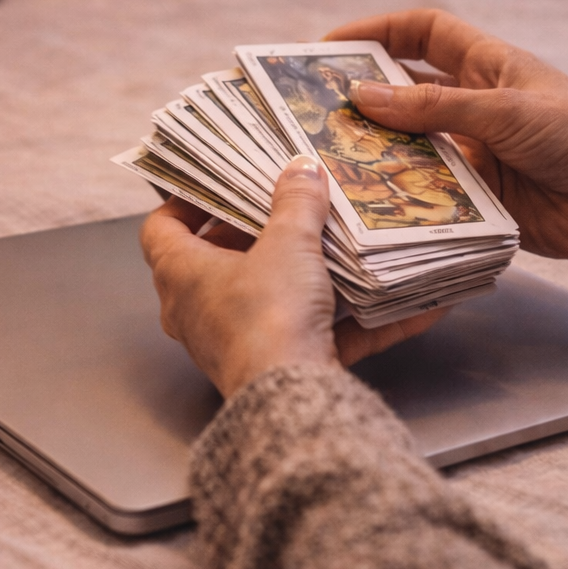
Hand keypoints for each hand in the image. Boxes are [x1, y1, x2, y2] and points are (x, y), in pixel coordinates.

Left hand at [140, 156, 446, 397]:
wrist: (293, 399)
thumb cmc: (268, 315)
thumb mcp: (288, 244)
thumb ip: (296, 203)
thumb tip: (301, 169)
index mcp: (182, 275)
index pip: (161, 230)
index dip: (184, 202)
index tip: (219, 183)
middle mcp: (198, 311)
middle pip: (218, 261)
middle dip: (256, 233)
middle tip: (288, 203)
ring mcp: (235, 343)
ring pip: (269, 298)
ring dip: (305, 274)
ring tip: (343, 242)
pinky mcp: (277, 368)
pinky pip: (318, 334)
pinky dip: (357, 319)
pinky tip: (406, 303)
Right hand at [325, 8, 567, 275]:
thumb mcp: (505, 112)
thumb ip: (433, 107)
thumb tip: (363, 95)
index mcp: (487, 67)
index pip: (423, 33)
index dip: (378, 32)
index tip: (330, 46)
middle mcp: (473, 106)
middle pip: (404, 93)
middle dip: (362, 98)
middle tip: (311, 109)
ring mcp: (472, 152)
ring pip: (408, 145)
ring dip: (374, 149)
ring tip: (326, 155)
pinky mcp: (474, 197)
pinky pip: (425, 191)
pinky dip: (397, 193)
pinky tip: (365, 199)